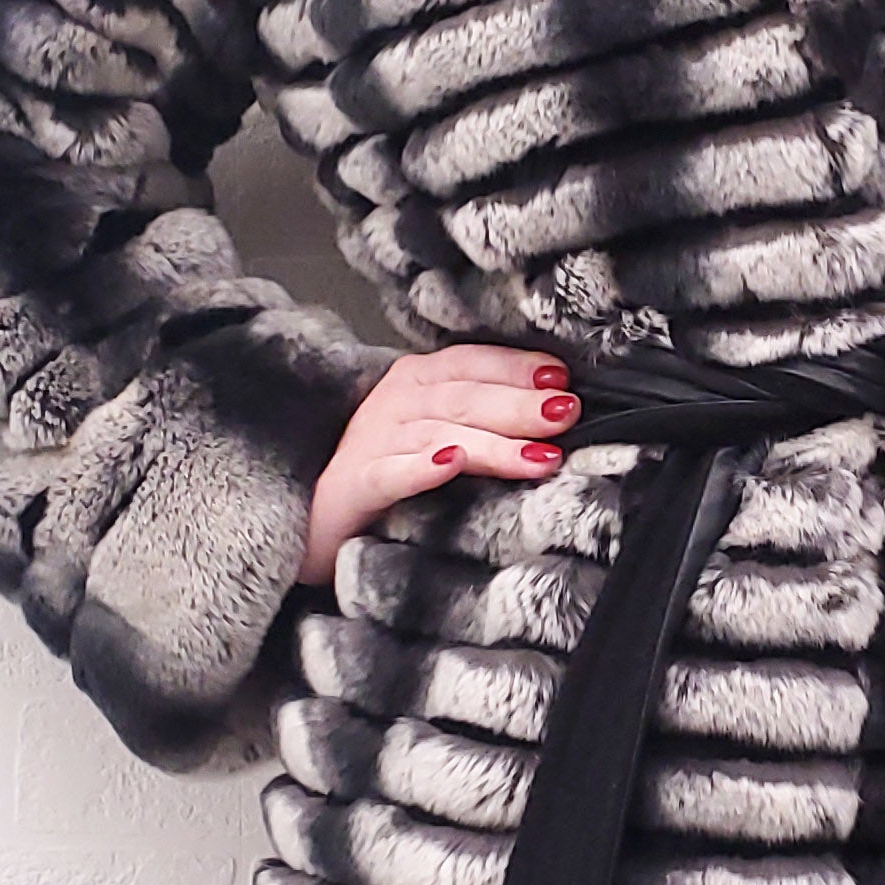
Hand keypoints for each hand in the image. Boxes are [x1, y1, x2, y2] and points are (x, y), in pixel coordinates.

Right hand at [298, 346, 579, 586]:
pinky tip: (450, 464)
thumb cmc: (387, 474)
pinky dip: (421, 468)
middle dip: (518, 405)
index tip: (562, 380)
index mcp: (416, 383)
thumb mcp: (437, 436)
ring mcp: (371, 443)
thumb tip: (555, 415)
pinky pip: (390, 474)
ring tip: (540, 456)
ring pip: (438, 434)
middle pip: (463, 397)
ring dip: (492, 443)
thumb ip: (482, 420)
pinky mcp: (353, 486)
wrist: (318, 520)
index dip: (516, 368)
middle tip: (566, 414)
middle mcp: (392, 404)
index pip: (471, 363)